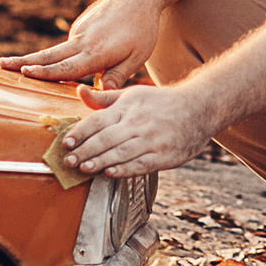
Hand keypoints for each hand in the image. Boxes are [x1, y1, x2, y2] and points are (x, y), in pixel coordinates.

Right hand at [0, 0, 161, 86]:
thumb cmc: (142, 27)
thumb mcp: (137, 56)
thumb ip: (117, 76)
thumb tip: (99, 94)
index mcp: (95, 52)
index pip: (65, 66)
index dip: (44, 72)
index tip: (23, 72)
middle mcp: (82, 41)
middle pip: (48, 56)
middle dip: (22, 61)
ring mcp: (80, 32)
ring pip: (54, 51)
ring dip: (33, 59)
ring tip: (10, 65)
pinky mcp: (81, 26)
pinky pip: (67, 46)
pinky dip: (55, 56)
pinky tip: (52, 63)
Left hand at [60, 81, 210, 177]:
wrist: (199, 108)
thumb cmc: (161, 102)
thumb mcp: (133, 95)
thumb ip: (104, 99)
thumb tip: (79, 91)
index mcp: (128, 107)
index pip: (98, 120)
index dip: (80, 132)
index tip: (66, 143)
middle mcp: (137, 123)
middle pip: (106, 138)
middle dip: (84, 151)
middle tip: (67, 161)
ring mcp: (151, 140)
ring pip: (120, 153)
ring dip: (100, 162)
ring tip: (83, 169)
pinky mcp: (163, 155)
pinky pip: (140, 164)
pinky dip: (123, 170)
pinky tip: (109, 174)